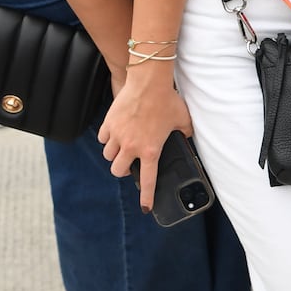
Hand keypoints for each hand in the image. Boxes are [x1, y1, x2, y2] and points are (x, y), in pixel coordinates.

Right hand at [99, 71, 191, 211]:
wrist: (148, 82)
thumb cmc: (167, 99)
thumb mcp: (183, 119)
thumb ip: (185, 132)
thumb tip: (187, 137)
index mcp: (151, 150)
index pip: (148, 180)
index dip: (147, 197)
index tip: (146, 208)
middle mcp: (131, 146)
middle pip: (118, 171)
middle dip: (122, 171)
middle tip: (129, 164)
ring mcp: (118, 136)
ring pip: (108, 156)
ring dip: (114, 155)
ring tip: (122, 147)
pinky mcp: (109, 124)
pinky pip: (103, 139)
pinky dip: (108, 139)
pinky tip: (115, 133)